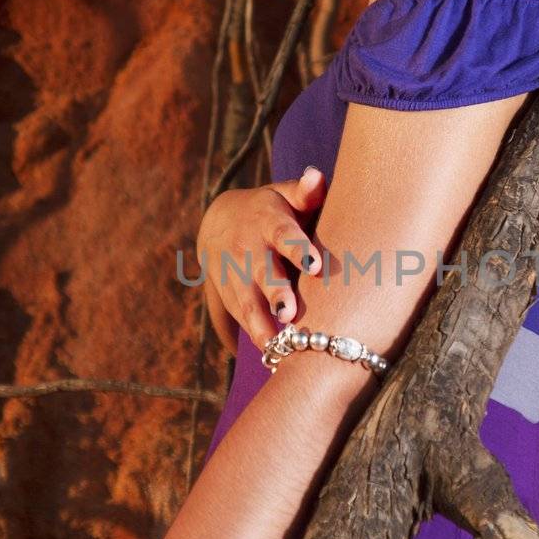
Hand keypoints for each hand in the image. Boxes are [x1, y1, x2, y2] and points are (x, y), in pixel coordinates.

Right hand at [197, 166, 326, 353]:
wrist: (220, 222)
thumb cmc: (273, 209)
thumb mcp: (284, 194)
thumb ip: (305, 192)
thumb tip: (318, 177)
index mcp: (269, 222)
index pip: (284, 234)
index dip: (298, 249)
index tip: (315, 265)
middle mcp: (249, 250)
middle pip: (262, 274)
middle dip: (275, 294)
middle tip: (289, 313)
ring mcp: (235, 276)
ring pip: (247, 303)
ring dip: (260, 326)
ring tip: (277, 349)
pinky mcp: (228, 297)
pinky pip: (240, 320)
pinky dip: (255, 339)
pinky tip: (274, 361)